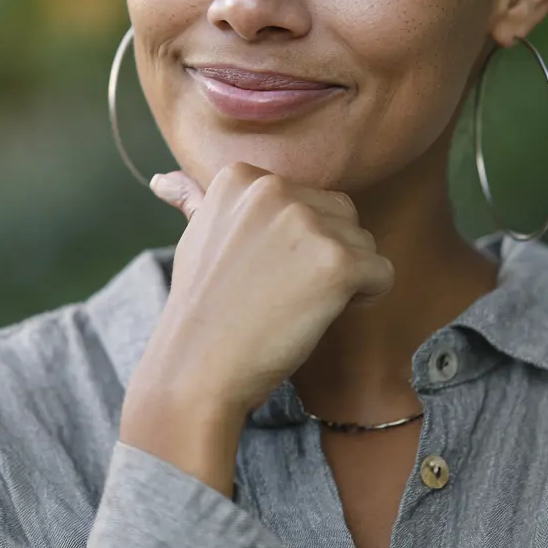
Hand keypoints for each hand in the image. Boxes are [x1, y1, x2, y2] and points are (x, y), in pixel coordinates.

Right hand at [119, 163, 393, 489]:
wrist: (198, 370)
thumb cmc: (203, 311)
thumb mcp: (197, 240)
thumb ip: (199, 203)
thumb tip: (165, 181)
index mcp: (242, 177)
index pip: (308, 198)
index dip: (296, 242)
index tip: (258, 272)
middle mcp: (274, 188)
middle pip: (341, 215)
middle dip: (325, 254)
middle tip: (281, 293)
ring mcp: (307, 223)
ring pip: (364, 243)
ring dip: (345, 278)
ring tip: (295, 305)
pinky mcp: (337, 261)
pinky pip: (382, 273)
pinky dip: (365, 298)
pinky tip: (319, 316)